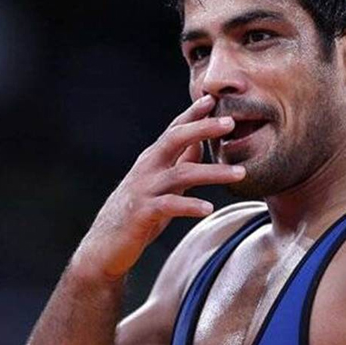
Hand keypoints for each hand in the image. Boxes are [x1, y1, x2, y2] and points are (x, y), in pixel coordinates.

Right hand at [71, 95, 243, 281]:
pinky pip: (169, 205)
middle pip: (175, 139)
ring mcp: (144, 189)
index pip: (174, 129)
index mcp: (153, 159)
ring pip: (181, 173)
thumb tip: (201, 143)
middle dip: (203, 128)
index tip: (212, 98)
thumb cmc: (138, 211)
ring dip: (213, 172)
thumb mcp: (161, 183)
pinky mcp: (142, 213)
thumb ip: (179, 163)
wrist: (105, 246)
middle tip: (230, 122)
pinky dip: (190, 205)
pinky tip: (208, 208)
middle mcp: (147, 168)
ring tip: (241, 173)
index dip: (193, 113)